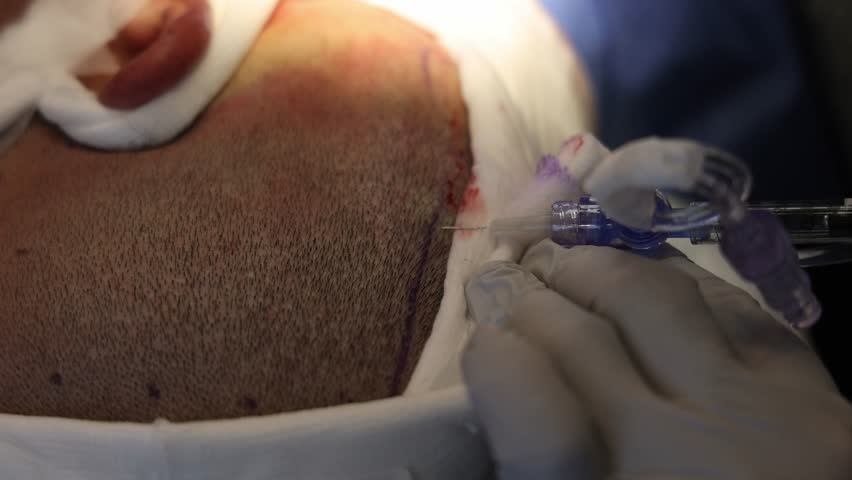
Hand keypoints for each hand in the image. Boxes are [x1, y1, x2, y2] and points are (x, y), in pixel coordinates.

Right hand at [462, 240, 851, 478]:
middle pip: (582, 340)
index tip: (483, 344)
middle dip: (527, 295)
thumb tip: (495, 386)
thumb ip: (537, 464)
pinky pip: (734, 308)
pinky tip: (647, 278)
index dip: (494, 364)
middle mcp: (687, 461)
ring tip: (562, 266)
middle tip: (505, 282)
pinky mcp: (821, 404)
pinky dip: (676, 281)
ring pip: (655, 299)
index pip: (531, 414)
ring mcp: (763, 423)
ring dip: (592, 268)